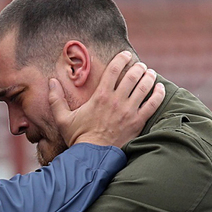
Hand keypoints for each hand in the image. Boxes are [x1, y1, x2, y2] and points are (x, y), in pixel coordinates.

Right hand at [49, 51, 164, 149]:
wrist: (93, 157)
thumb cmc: (78, 138)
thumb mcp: (62, 118)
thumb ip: (56, 99)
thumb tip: (51, 81)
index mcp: (100, 96)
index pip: (114, 69)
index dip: (122, 58)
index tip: (126, 54)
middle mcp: (116, 101)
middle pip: (132, 75)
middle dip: (138, 67)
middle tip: (140, 66)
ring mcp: (129, 111)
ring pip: (144, 87)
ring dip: (149, 77)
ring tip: (150, 73)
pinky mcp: (138, 123)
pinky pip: (153, 104)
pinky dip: (158, 94)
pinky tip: (160, 88)